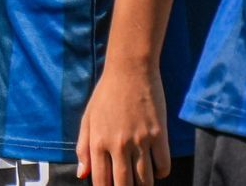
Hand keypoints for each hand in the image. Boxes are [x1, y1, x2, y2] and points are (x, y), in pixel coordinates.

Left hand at [77, 64, 169, 185]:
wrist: (130, 70)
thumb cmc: (106, 94)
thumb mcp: (88, 119)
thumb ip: (83, 148)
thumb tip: (82, 175)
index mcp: (98, 141)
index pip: (101, 181)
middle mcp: (118, 144)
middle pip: (124, 184)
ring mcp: (140, 140)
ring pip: (146, 179)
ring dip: (144, 184)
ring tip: (141, 180)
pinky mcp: (159, 134)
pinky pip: (164, 166)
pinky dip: (161, 173)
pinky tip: (156, 169)